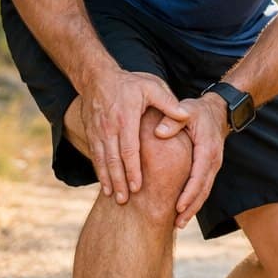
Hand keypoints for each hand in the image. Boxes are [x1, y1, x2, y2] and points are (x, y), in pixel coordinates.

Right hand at [80, 70, 188, 203]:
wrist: (97, 76)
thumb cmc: (129, 83)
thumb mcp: (152, 86)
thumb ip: (168, 102)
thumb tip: (186, 115)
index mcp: (126, 119)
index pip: (128, 149)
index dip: (132, 169)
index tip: (137, 187)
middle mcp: (109, 128)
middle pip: (113, 160)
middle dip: (118, 181)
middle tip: (124, 200)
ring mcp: (97, 132)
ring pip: (102, 160)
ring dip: (107, 179)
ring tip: (114, 197)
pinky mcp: (91, 133)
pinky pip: (95, 155)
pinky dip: (99, 171)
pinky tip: (105, 184)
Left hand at [156, 93, 228, 228]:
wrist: (217, 111)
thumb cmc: (198, 111)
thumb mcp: (186, 110)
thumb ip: (172, 120)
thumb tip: (158, 132)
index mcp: (207, 149)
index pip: (199, 175)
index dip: (189, 192)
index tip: (178, 206)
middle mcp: (213, 160)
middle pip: (203, 189)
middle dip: (191, 207)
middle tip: (177, 223)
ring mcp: (213, 166)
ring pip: (204, 192)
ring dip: (193, 208)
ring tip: (179, 224)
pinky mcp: (209, 168)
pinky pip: (203, 187)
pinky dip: (194, 201)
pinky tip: (183, 211)